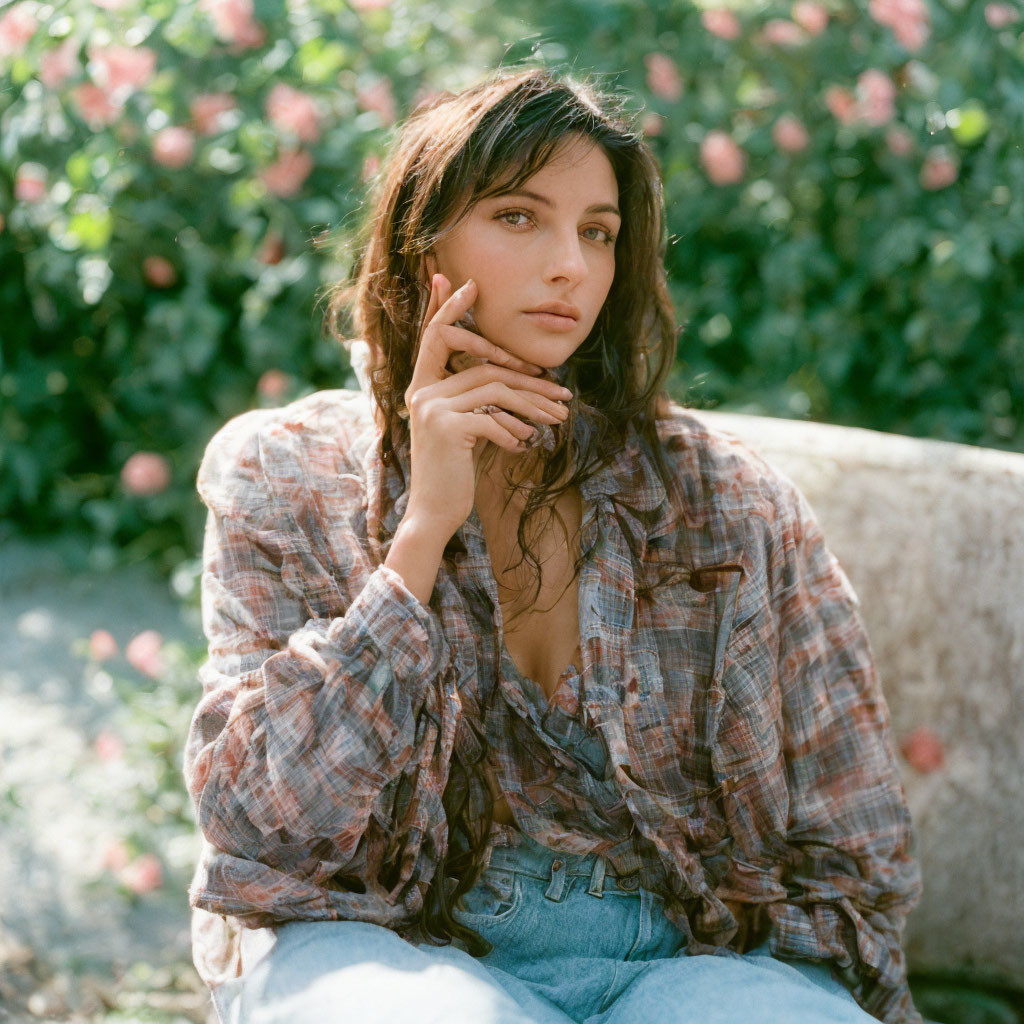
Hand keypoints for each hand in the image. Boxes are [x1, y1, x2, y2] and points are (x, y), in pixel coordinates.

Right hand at [402, 274, 573, 538]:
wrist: (434, 512)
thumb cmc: (453, 474)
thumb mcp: (464, 431)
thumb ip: (475, 403)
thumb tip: (513, 383)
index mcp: (423, 387)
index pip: (435, 337)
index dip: (449, 308)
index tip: (467, 283)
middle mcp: (422, 392)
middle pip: (484, 364)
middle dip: (528, 375)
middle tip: (563, 389)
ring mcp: (432, 409)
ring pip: (496, 388)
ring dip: (534, 404)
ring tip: (559, 418)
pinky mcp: (447, 429)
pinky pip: (493, 417)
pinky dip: (515, 431)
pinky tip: (526, 444)